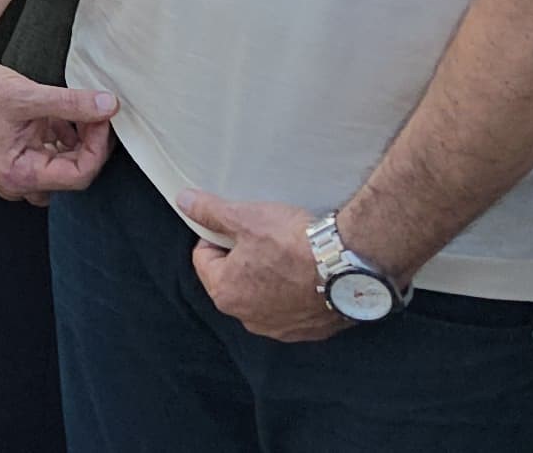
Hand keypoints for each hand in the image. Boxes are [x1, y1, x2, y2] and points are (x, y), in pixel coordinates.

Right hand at [0, 45, 118, 201]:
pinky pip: (52, 151)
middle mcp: (17, 179)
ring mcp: (17, 167)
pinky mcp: (17, 151)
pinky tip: (63, 112)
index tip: (103, 117)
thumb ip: (72, 104)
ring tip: (81, 111)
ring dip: (78, 140)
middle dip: (90, 144)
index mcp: (18, 175)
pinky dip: (64, 134)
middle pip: (73, 173)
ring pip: (64, 164)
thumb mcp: (27, 96)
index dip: (97, 146)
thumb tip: (109, 106)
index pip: (78, 175)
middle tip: (98, 114)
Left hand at [178, 192, 346, 342]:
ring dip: (269, 276)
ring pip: (262, 294)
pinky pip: (292, 308)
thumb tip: (184, 202)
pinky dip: (295, 291)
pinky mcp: (310, 330)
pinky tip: (307, 272)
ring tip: (289, 253)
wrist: (348, 264)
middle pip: (232, 279)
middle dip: (243, 258)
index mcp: (225, 293)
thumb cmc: (294, 243)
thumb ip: (210, 212)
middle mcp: (249, 319)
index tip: (237, 225)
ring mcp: (281, 328)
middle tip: (264, 237)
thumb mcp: (245, 218)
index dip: (217, 236)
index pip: (204, 259)